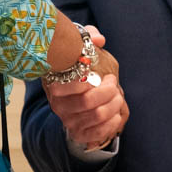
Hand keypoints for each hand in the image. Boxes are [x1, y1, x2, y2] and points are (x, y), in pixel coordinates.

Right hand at [43, 25, 128, 150]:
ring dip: (114, 104)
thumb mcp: (79, 48)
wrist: (74, 95)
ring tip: (118, 95)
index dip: (86, 81)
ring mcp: (68, 120)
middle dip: (108, 91)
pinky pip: (98, 133)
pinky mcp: (79, 133)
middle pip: (86, 102)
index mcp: (53, 84)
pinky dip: (112, 122)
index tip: (99, 73)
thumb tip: (99, 40)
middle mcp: (58, 105)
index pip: (64, 87)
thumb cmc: (78, 67)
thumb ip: (88, 38)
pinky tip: (116, 112)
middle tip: (113, 82)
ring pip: (97, 116)